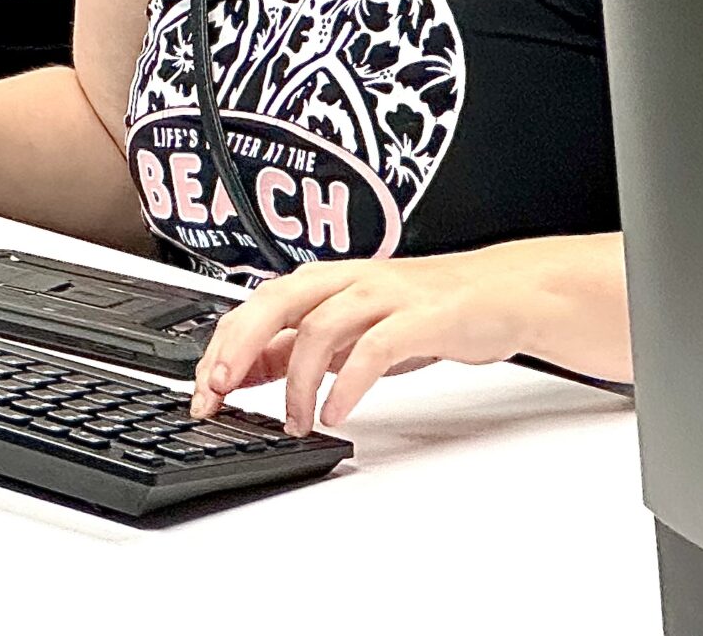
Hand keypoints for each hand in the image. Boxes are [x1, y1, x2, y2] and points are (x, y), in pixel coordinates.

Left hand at [192, 246, 561, 434]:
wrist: (500, 293)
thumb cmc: (423, 310)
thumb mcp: (351, 327)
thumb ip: (300, 344)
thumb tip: (246, 369)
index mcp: (321, 281)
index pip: (253, 307)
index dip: (222, 347)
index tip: (202, 389)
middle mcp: (345, 281)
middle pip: (273, 304)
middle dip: (239, 349)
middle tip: (220, 392)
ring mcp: (382, 296)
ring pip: (319, 328)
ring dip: (298, 382)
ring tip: (295, 422)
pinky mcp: (419, 319)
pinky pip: (374, 350)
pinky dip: (350, 384)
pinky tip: (338, 414)